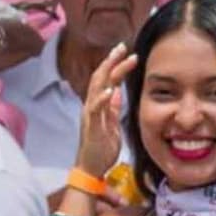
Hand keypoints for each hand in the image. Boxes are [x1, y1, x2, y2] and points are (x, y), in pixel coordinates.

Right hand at [74, 50, 137, 177]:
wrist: (90, 168)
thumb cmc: (101, 148)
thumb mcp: (111, 124)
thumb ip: (112, 108)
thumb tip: (117, 91)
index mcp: (97, 105)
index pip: (105, 79)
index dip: (114, 64)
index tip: (125, 51)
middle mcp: (91, 106)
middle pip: (99, 77)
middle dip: (111, 60)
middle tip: (123, 46)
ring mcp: (90, 115)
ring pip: (97, 88)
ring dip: (109, 72)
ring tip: (120, 59)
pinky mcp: (91, 126)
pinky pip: (95, 109)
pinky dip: (102, 99)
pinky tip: (111, 90)